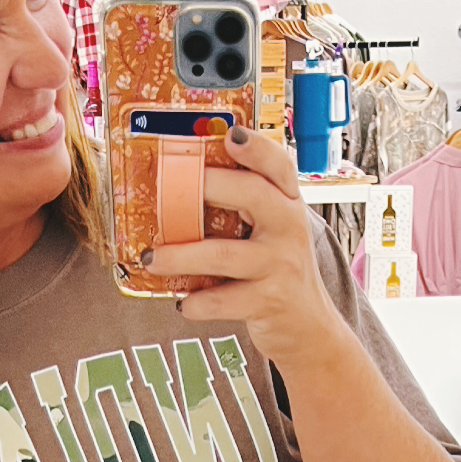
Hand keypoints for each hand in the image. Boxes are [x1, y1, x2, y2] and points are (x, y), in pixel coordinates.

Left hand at [141, 128, 341, 372]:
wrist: (308, 327)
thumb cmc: (278, 270)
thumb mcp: (273, 231)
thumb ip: (246, 206)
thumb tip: (182, 185)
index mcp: (288, 203)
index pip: (279, 166)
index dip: (256, 148)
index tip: (231, 135)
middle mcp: (289, 228)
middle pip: (252, 195)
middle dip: (208, 187)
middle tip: (168, 191)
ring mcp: (279, 265)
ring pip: (223, 254)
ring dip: (181, 255)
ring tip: (152, 257)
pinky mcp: (268, 301)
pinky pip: (224, 300)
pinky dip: (198, 302)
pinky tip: (183, 302)